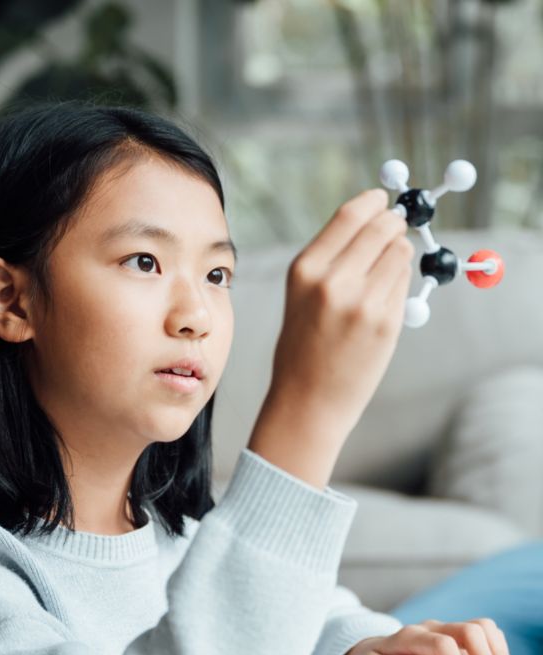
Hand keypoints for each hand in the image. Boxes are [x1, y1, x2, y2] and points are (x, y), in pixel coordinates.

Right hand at [248, 189, 413, 489]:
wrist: (308, 401)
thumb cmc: (304, 347)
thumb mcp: (301, 295)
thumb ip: (332, 257)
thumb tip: (374, 218)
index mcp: (305, 270)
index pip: (350, 215)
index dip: (373, 202)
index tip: (383, 200)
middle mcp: (333, 281)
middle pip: (381, 227)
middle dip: (394, 222)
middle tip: (397, 226)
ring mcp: (362, 302)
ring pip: (400, 252)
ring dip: (399, 254)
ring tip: (382, 275)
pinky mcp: (386, 323)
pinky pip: (405, 283)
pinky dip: (400, 281)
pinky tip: (383, 299)